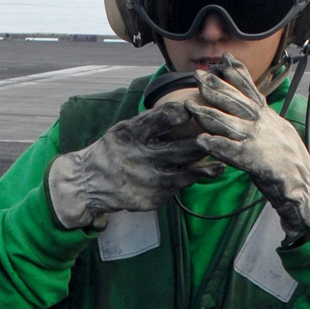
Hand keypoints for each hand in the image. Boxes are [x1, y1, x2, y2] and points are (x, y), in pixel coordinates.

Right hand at [47, 102, 222, 229]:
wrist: (88, 184)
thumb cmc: (113, 151)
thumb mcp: (124, 130)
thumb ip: (151, 122)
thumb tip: (185, 110)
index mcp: (129, 135)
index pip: (156, 120)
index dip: (176, 114)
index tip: (191, 108)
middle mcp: (137, 158)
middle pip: (179, 151)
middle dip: (203, 145)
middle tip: (221, 138)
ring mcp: (145, 181)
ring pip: (184, 174)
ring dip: (204, 168)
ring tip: (220, 165)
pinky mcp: (150, 200)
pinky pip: (176, 189)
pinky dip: (187, 181)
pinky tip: (200, 176)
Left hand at [182, 55, 309, 238]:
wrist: (305, 185)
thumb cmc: (292, 162)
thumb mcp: (281, 132)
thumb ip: (267, 121)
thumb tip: (258, 109)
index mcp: (270, 117)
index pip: (252, 90)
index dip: (238, 74)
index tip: (225, 59)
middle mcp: (264, 124)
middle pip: (236, 101)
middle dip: (215, 87)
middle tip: (197, 75)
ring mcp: (259, 141)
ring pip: (229, 122)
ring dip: (207, 113)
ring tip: (190, 106)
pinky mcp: (254, 161)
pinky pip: (230, 151)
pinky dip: (216, 145)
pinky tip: (201, 140)